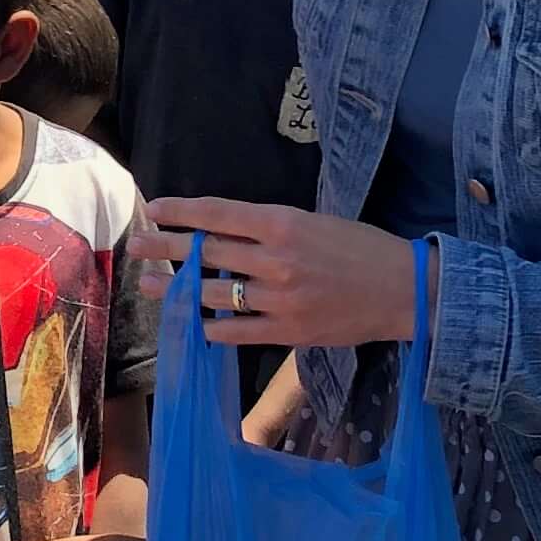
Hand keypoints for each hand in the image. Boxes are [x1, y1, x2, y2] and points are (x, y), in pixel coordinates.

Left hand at [149, 200, 422, 352]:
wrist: (404, 290)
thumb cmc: (363, 249)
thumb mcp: (316, 221)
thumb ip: (271, 226)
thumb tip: (223, 229)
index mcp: (283, 223)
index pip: (218, 214)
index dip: (181, 212)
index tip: (155, 209)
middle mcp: (275, 259)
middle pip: (206, 251)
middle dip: (166, 248)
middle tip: (136, 246)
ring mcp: (278, 298)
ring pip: (212, 292)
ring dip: (176, 289)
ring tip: (152, 285)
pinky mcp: (285, 331)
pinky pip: (233, 331)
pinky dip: (209, 326)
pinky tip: (192, 322)